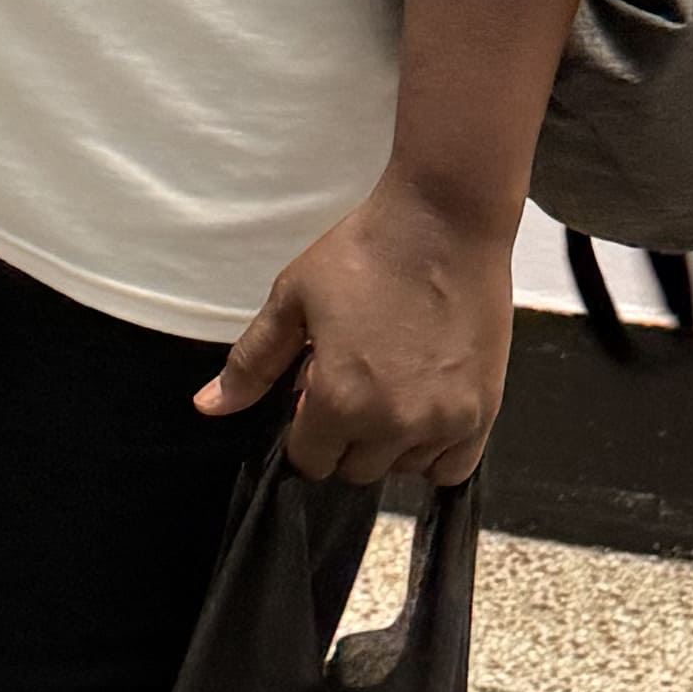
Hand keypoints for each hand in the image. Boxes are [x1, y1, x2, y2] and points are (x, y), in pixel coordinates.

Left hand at [198, 172, 517, 486]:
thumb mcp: (292, 300)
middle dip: (344, 435)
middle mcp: (393, 424)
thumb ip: (251, 363)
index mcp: (338, 400)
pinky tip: (425, 406)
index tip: (316, 388)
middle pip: (355, 469)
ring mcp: (444, 421)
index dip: (305, 427)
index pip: (310, 460)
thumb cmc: (363, 253)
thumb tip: (208, 407)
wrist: (443, 222)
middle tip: (356, 378)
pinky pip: (452, 468)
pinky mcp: (484, 411)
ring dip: (390, 442)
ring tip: (393, 382)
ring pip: (402, 468)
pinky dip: (435, 450)